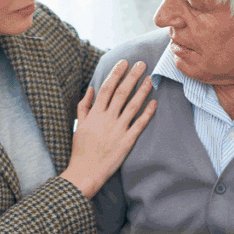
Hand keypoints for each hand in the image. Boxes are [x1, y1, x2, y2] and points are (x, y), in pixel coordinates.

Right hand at [60, 60, 156, 197]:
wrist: (86, 171)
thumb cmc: (80, 148)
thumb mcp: (78, 124)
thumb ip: (84, 105)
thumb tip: (90, 88)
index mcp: (95, 113)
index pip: (107, 88)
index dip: (116, 73)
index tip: (124, 62)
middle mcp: (107, 119)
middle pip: (122, 93)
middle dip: (132, 76)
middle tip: (142, 64)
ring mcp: (118, 130)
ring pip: (133, 106)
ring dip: (142, 91)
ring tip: (151, 79)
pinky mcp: (127, 141)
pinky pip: (139, 124)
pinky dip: (147, 113)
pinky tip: (154, 102)